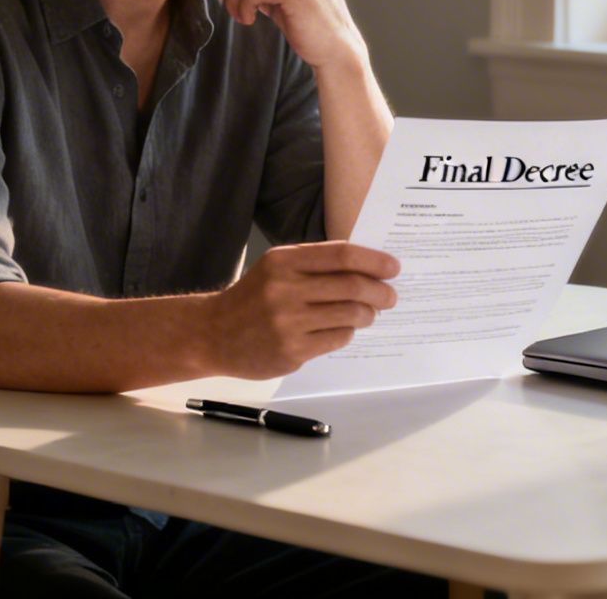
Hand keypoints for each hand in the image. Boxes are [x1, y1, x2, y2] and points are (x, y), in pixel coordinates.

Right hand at [202, 241, 399, 378]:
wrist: (213, 333)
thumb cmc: (253, 296)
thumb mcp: (276, 268)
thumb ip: (314, 264)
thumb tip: (367, 268)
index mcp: (284, 261)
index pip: (341, 255)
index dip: (374, 261)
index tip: (393, 267)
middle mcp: (285, 289)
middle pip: (352, 286)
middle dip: (380, 291)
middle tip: (390, 296)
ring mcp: (288, 323)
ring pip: (349, 315)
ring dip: (367, 314)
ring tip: (369, 314)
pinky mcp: (291, 351)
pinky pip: (336, 338)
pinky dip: (348, 332)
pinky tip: (344, 329)